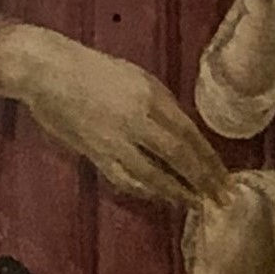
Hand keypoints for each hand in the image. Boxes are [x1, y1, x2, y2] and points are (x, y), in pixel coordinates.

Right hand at [0, 23, 229, 205]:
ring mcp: (113, 140)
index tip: (226, 178)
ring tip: (196, 204)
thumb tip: (185, 134)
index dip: (210, 160)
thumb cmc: (94, 68)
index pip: (189, 134)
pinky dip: (145, 190)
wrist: (48, 71)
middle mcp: (136, 120)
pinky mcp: (93, 153)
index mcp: (150, 97)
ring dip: (176, 192)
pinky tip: (159, 197)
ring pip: (152, 175)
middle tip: (221, 200)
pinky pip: (124, 178)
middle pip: (178, 156)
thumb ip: (161, 104)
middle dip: (202, 181)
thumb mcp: (137, 77)